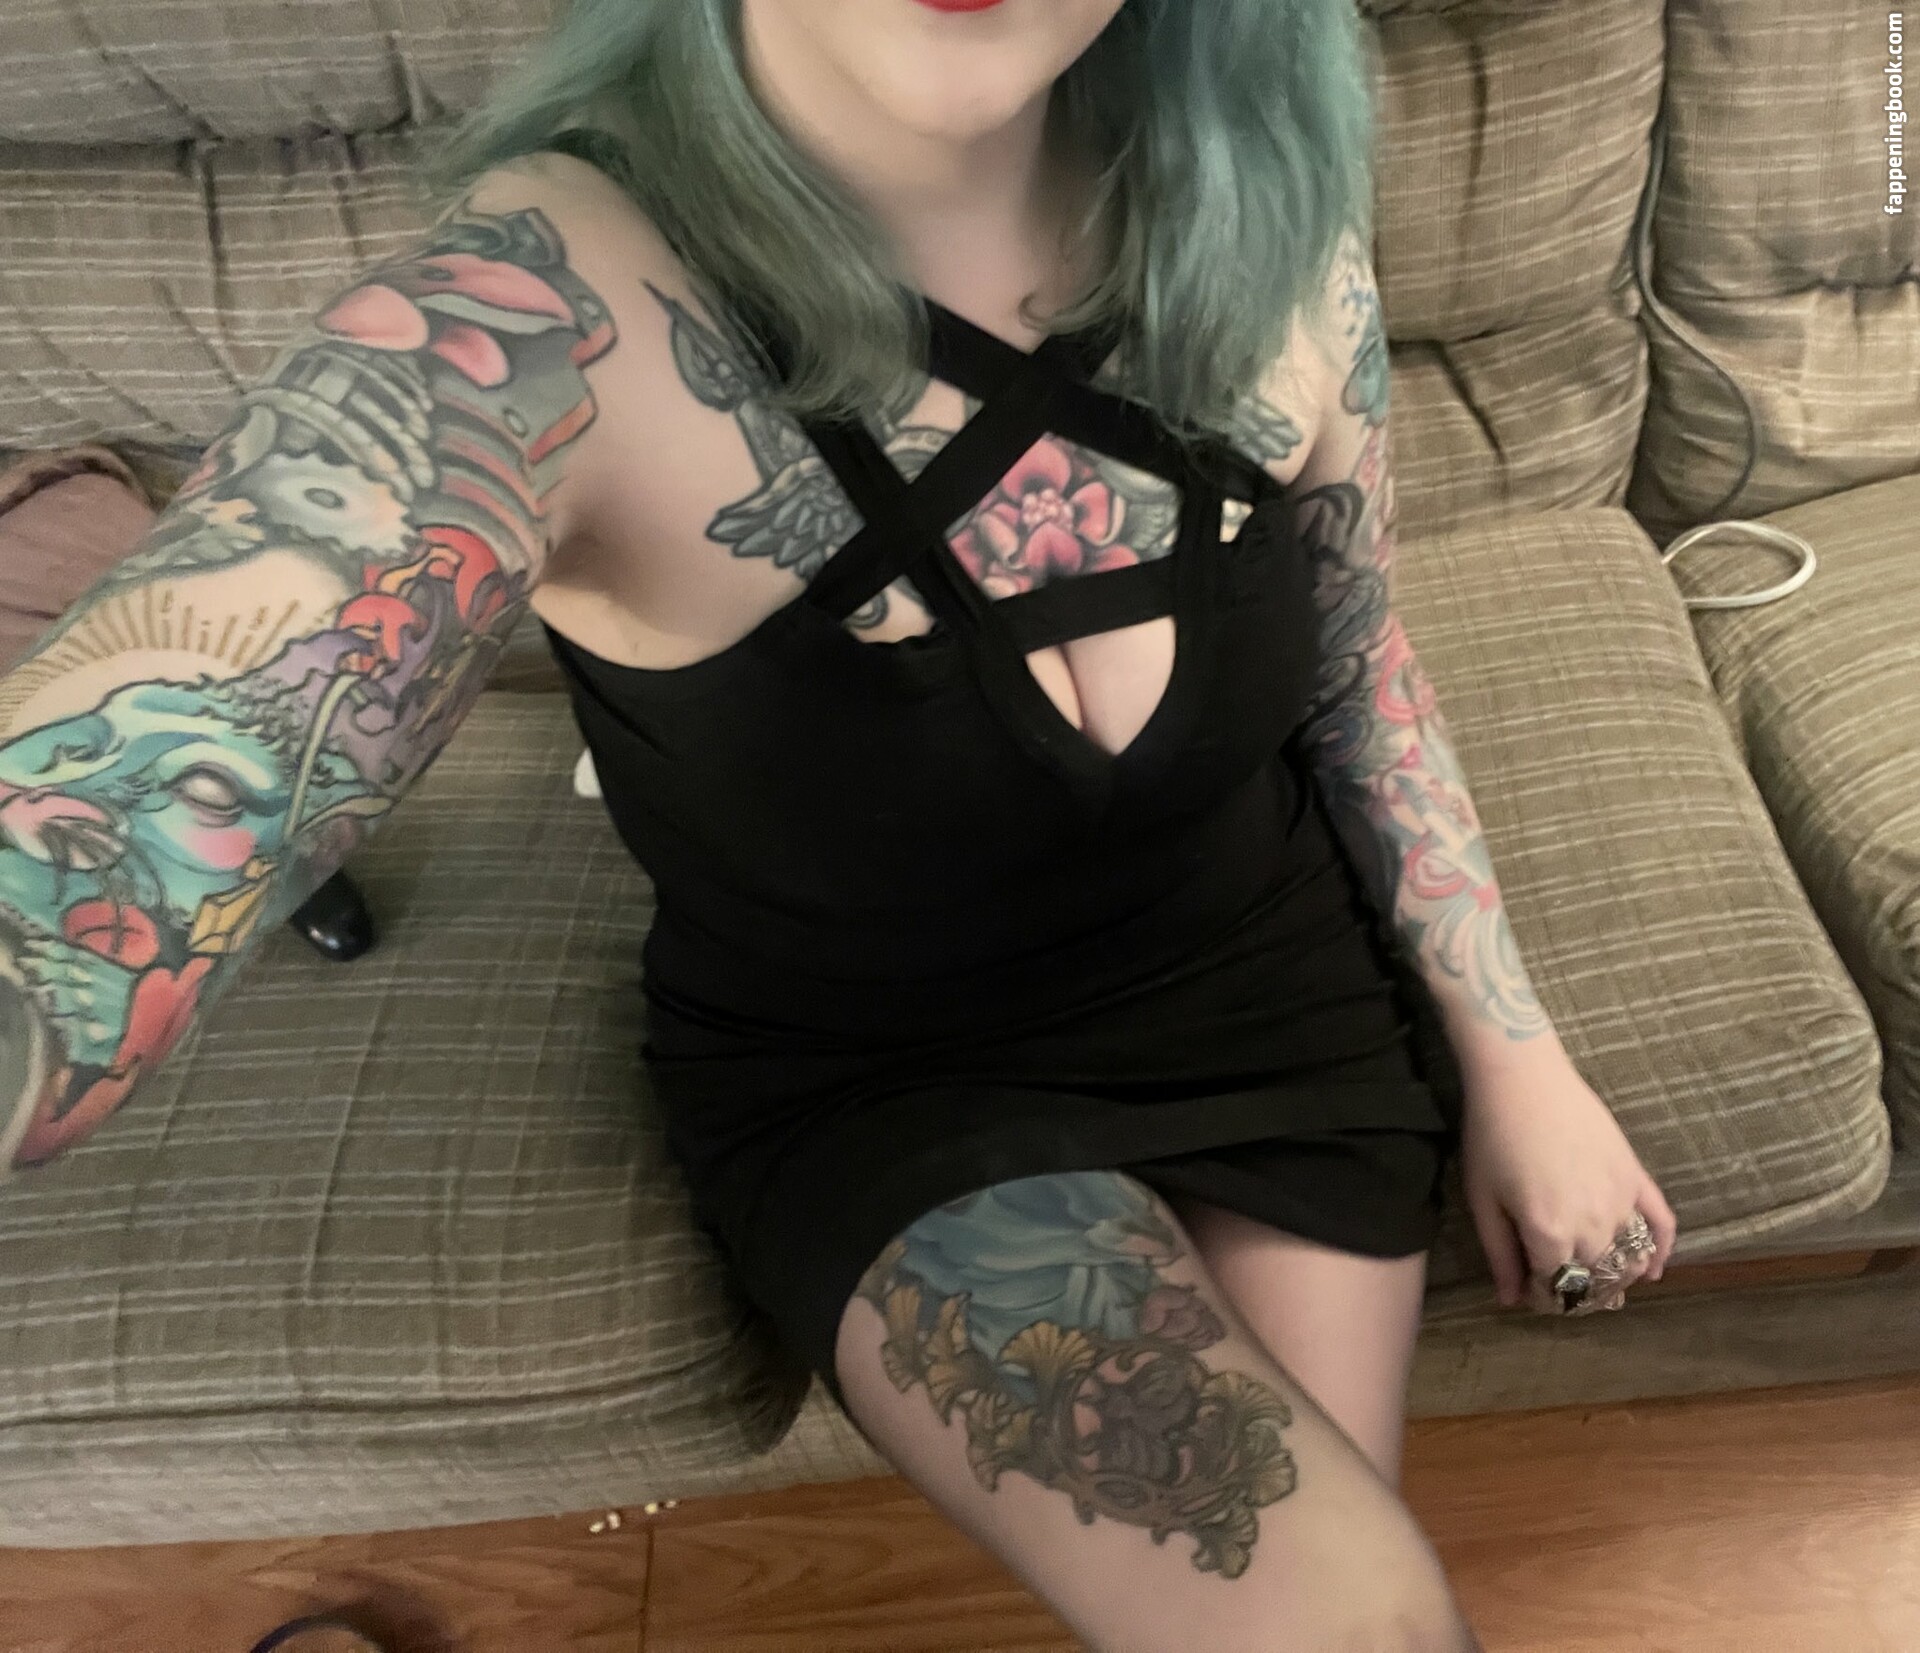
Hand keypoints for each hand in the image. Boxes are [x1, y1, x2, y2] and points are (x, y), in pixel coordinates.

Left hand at [1457, 1044, 1678, 1313]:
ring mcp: (1621, 1201)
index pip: (1557, 1289)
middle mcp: (1593, 1224)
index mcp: (1549, 1233)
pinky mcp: (1636, 1177)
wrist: (1524, 1079)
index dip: (1544, 1298)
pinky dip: (1661, 1251)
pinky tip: (1653, 1269)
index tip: (1533, 1293)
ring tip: (1600, 1280)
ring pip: (1630, 1259)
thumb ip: (1500, 1254)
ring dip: (1617, 1277)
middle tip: (1562, 1285)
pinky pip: (1662, 1224)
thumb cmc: (1493, 1136)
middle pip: (1596, 1278)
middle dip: (1579, 1291)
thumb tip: (1510, 1300)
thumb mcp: (1483, 1199)